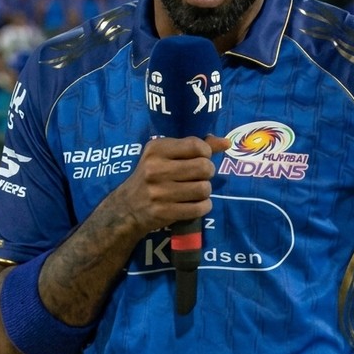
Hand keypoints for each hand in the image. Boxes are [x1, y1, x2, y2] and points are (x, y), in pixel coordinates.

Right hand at [107, 135, 229, 235]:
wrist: (128, 207)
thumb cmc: (152, 175)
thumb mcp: (166, 155)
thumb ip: (195, 146)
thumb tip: (226, 142)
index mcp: (156, 149)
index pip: (196, 145)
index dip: (206, 153)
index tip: (201, 158)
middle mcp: (155, 169)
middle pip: (204, 167)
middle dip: (208, 172)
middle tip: (200, 176)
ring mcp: (159, 192)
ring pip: (204, 189)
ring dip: (205, 190)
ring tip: (197, 190)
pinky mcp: (164, 212)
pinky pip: (199, 208)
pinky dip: (204, 206)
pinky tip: (196, 204)